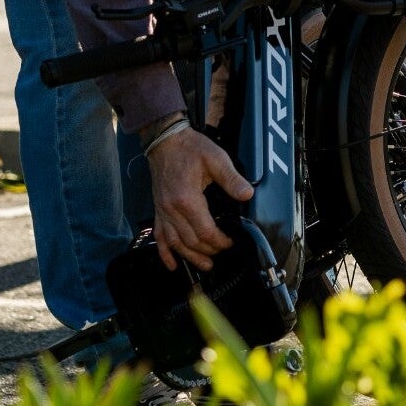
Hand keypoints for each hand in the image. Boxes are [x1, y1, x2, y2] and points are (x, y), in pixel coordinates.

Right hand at [145, 127, 252, 271]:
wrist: (165, 140)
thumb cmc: (190, 148)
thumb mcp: (216, 158)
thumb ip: (232, 178)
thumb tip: (247, 194)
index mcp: (187, 199)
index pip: (205, 231)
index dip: (220, 241)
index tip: (231, 242)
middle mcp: (172, 209)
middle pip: (191, 241)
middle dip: (209, 250)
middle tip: (222, 252)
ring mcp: (162, 211)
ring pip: (175, 243)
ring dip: (190, 257)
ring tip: (205, 265)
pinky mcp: (158, 210)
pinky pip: (158, 237)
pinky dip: (165, 253)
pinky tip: (172, 264)